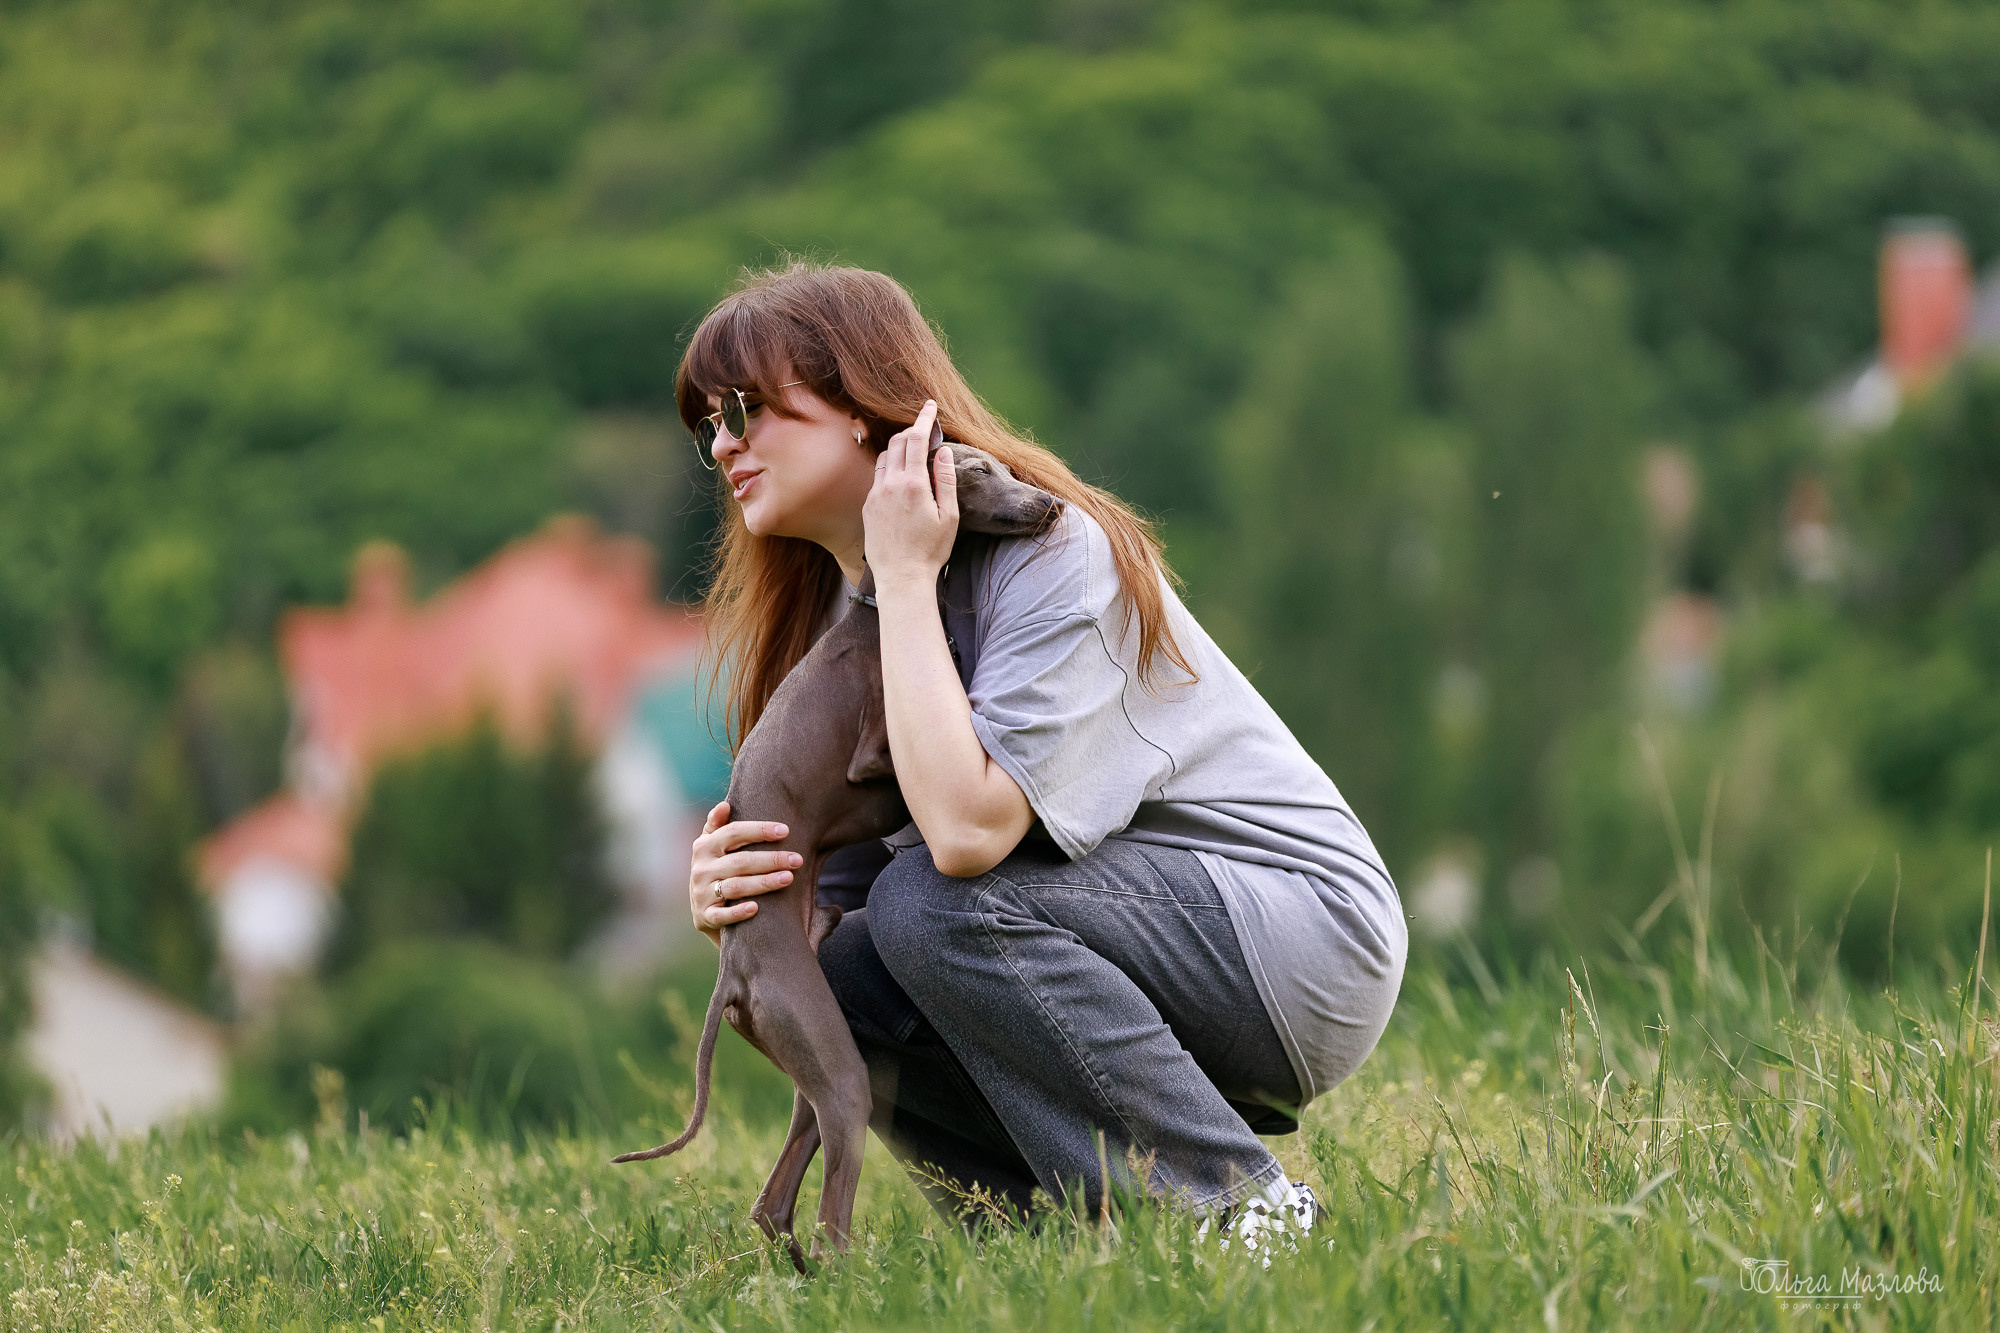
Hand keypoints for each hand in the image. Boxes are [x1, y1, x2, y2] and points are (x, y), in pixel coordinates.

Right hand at [688, 800, 802, 945]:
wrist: (705, 911)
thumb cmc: (717, 870)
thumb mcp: (712, 847)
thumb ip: (718, 825)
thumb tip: (725, 805)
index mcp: (704, 846)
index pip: (733, 833)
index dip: (759, 830)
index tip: (785, 831)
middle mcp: (700, 869)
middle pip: (740, 861)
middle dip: (771, 859)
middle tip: (797, 859)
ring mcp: (701, 894)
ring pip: (736, 886)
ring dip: (764, 882)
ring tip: (789, 878)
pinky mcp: (705, 917)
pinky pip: (722, 916)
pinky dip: (738, 912)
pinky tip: (757, 908)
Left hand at [863, 399, 957, 586]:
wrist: (901, 578)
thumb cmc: (931, 551)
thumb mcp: (949, 516)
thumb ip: (946, 480)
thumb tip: (943, 451)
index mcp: (913, 484)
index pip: (917, 439)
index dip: (924, 419)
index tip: (930, 405)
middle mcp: (890, 484)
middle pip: (899, 442)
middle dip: (912, 430)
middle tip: (926, 429)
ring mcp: (875, 495)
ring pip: (885, 457)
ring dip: (900, 449)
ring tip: (914, 454)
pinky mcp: (868, 506)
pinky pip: (878, 477)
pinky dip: (890, 468)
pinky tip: (901, 479)